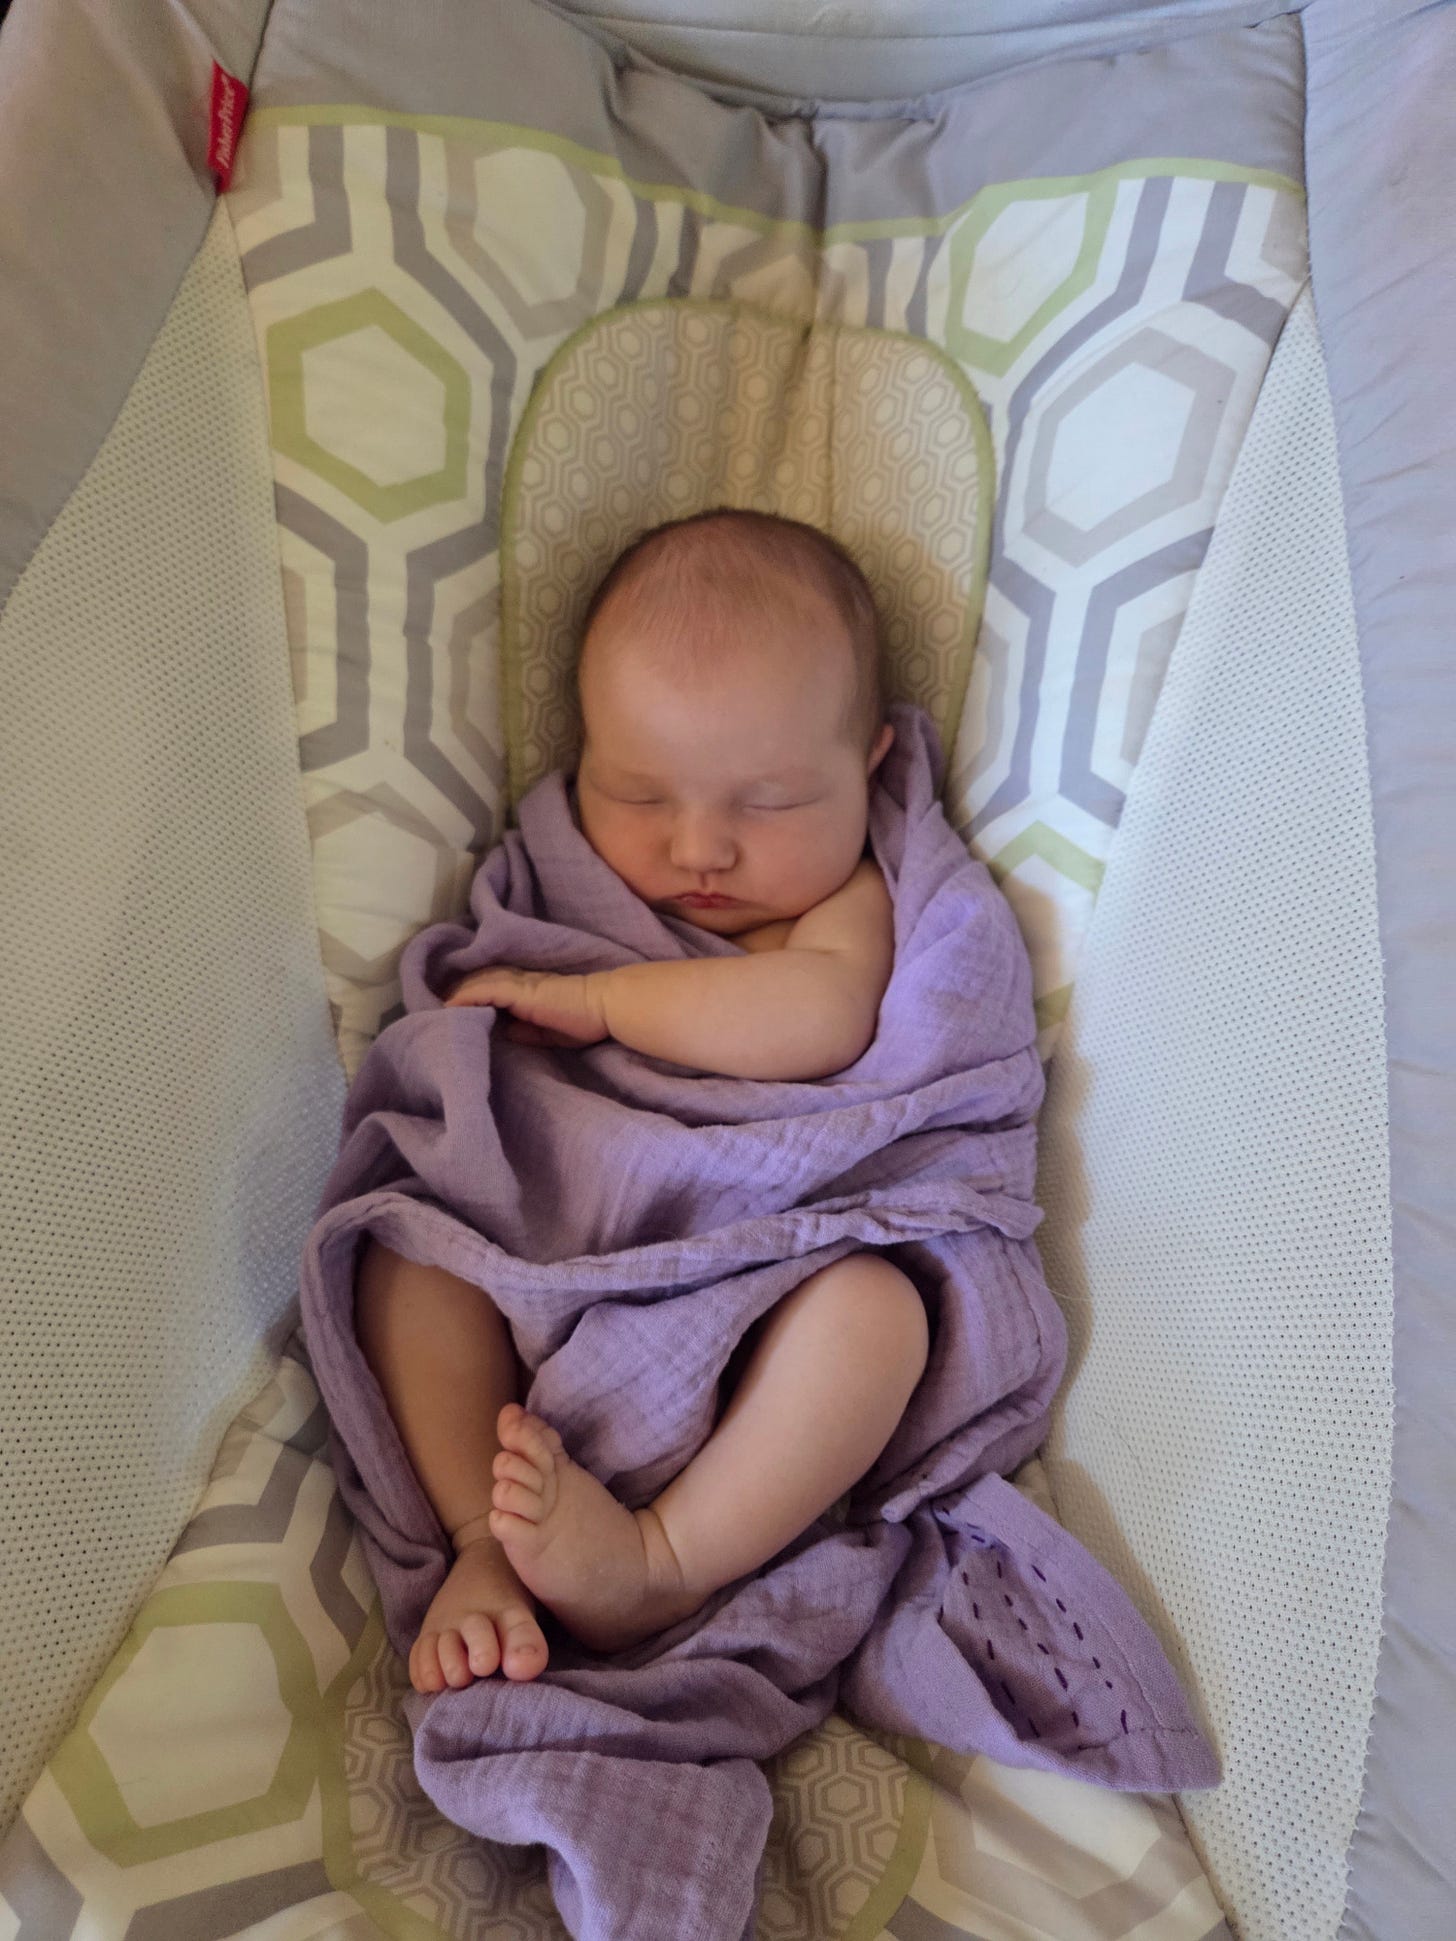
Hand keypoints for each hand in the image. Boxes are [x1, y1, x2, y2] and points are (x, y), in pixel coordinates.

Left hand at [442, 966, 608, 1047]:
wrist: (602, 1006)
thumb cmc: (585, 1020)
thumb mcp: (551, 1032)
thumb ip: (529, 1031)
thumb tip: (508, 1031)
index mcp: (527, 991)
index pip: (493, 988)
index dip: (472, 995)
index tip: (454, 1008)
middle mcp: (519, 982)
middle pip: (480, 980)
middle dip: (458, 990)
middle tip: (436, 1004)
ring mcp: (519, 983)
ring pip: (478, 982)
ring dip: (456, 993)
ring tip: (436, 1006)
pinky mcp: (519, 989)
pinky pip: (485, 989)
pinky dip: (465, 996)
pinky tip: (450, 1005)